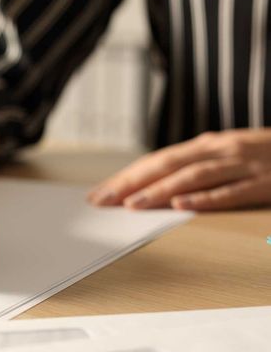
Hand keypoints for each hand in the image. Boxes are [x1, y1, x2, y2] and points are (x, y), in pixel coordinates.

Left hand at [88, 129, 270, 210]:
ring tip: (132, 205)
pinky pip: (231, 192)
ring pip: (192, 177)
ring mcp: (242, 164)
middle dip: (131, 184)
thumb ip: (193, 167)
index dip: (126, 177)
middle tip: (102, 201)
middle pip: (166, 166)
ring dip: (159, 191)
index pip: (156, 161)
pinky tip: (181, 207)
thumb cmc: (264, 154)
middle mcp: (219, 150)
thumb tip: (152, 186)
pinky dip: (204, 199)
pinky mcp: (264, 182)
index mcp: (207, 145)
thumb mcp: (225, 155)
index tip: (98, 194)